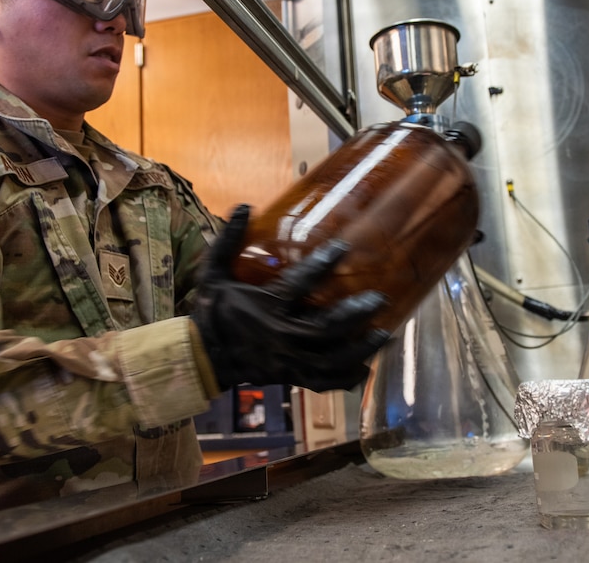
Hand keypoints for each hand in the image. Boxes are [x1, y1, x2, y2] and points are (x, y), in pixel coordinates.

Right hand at [193, 204, 390, 391]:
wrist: (203, 357)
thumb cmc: (211, 311)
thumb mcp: (212, 272)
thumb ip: (227, 240)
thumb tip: (244, 205)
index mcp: (264, 308)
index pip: (298, 285)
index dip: (321, 265)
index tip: (343, 247)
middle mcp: (280, 336)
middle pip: (325, 329)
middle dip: (355, 315)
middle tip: (380, 299)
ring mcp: (287, 361)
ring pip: (330, 359)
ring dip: (360, 349)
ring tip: (385, 334)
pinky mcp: (289, 376)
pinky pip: (321, 382)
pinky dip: (344, 378)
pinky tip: (364, 369)